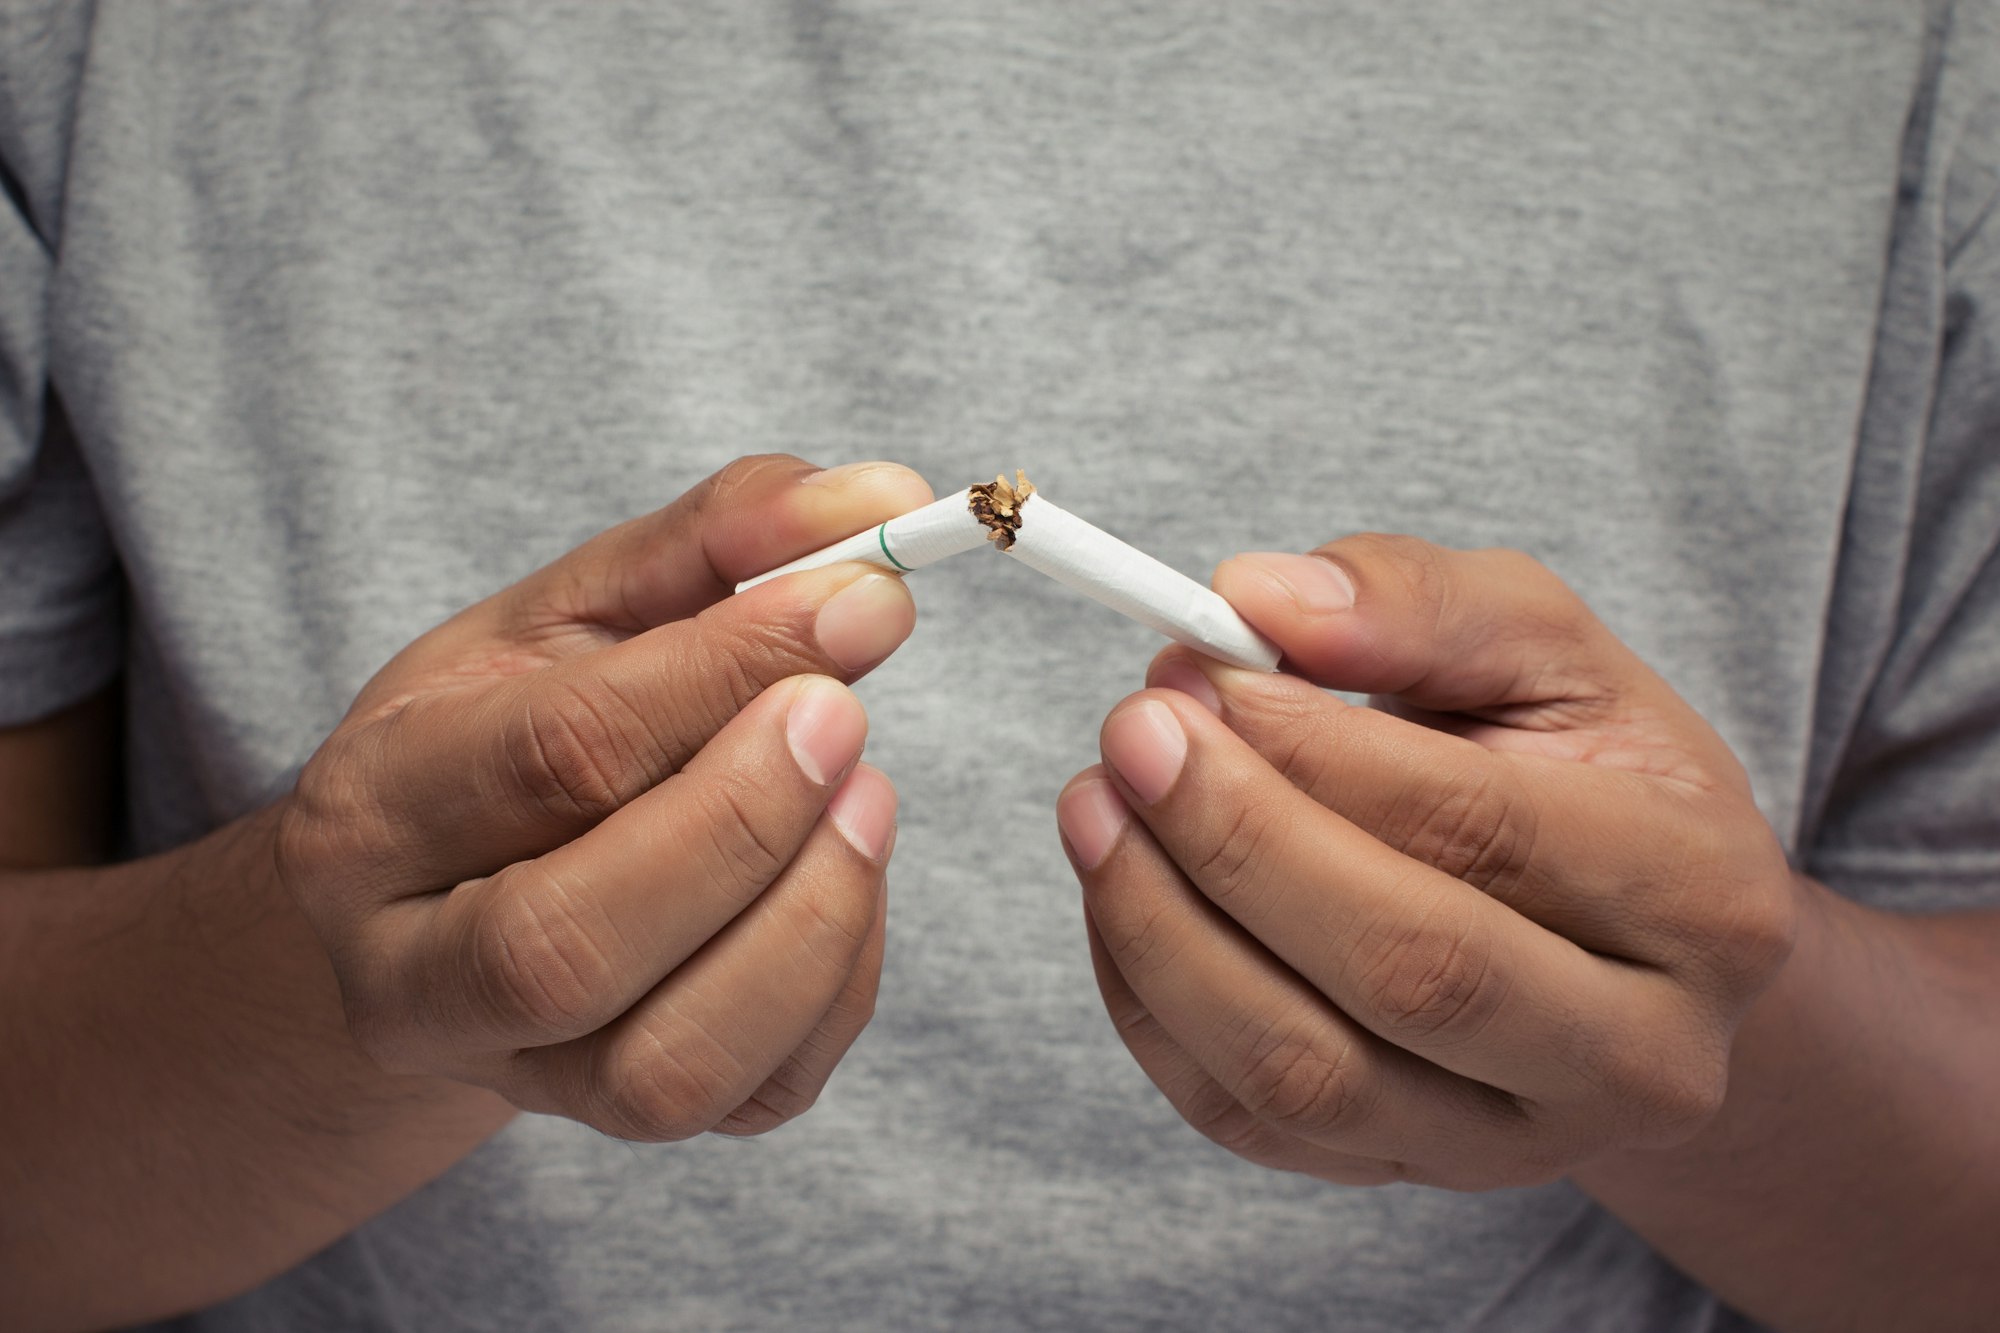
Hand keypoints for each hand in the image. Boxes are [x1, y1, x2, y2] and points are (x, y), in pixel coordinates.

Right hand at [276, 456, 927, 1140]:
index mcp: (375, 810)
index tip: (863, 597)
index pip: (552, 753)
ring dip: (806, 920)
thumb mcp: (583, 607)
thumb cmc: (515, 731)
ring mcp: (517, 1073)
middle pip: (567, 940)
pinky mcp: (621, 1118)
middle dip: (743, 820)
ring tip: (866, 795)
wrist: (445, 895)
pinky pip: (755, 1092)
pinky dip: (838, 979)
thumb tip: (883, 502)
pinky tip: (849, 870)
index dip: (726, 671)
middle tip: (852, 711)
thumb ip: (721, 538)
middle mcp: (412, 974)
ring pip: (666, 1064)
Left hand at [1058, 535, 1799, 1189]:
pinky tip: (1117, 887)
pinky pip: (1244, 1118)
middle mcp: (1637, 1057)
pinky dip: (1149, 1002)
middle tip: (1134, 732)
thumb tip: (1259, 599)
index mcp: (1701, 900)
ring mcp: (1516, 1144)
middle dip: (1237, 840)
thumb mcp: (1543, 649)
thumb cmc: (1577, 770)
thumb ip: (1419, 603)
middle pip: (1408, 970)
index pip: (1484, 828)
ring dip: (1165, 930)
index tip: (1207, 666)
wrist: (1621, 943)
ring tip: (1095, 804)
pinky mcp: (1402, 1175)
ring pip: (1310, 1074)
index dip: (1319, 745)